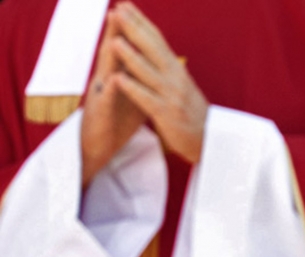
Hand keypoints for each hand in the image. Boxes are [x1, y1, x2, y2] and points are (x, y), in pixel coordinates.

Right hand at [80, 10, 146, 186]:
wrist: (100, 148)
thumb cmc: (118, 122)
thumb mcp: (134, 96)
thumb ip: (143, 79)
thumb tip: (157, 65)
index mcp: (118, 76)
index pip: (125, 50)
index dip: (131, 31)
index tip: (136, 10)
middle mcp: (107, 82)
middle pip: (113, 53)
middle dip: (118, 32)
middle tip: (122, 9)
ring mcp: (101, 97)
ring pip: (106, 72)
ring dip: (110, 55)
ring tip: (114, 37)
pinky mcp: (99, 115)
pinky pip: (105, 102)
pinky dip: (110, 90)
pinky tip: (114, 79)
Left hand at [107, 2, 207, 163]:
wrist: (211, 140)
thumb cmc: (192, 113)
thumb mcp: (182, 85)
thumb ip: (166, 67)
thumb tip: (153, 48)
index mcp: (177, 70)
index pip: (157, 39)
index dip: (141, 21)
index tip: (125, 5)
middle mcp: (175, 78)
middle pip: (152, 49)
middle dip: (132, 29)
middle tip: (115, 11)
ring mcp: (171, 96)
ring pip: (148, 72)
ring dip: (130, 56)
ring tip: (114, 41)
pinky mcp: (166, 115)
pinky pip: (146, 99)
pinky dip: (132, 88)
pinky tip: (118, 79)